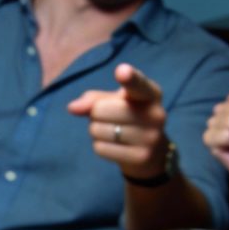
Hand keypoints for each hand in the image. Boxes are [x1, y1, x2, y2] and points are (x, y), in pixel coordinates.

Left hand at [67, 63, 170, 178]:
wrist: (152, 153)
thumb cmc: (129, 117)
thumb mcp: (116, 101)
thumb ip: (94, 99)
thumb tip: (73, 107)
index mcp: (151, 93)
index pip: (138, 84)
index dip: (129, 78)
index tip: (122, 72)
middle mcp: (156, 114)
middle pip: (101, 109)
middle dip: (96, 114)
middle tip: (111, 118)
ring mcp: (150, 137)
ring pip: (98, 130)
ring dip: (96, 130)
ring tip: (113, 131)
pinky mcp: (141, 157)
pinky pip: (100, 148)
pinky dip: (99, 146)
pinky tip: (114, 145)